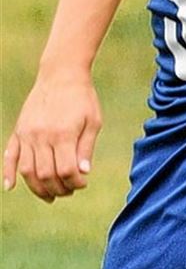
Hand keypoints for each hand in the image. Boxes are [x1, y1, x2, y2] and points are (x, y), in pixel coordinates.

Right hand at [3, 69, 101, 201]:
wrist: (61, 73)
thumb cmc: (82, 96)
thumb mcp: (93, 120)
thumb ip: (86, 148)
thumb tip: (83, 173)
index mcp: (63, 133)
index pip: (66, 170)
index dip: (75, 182)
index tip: (82, 183)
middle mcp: (42, 136)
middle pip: (46, 175)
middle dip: (58, 188)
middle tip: (68, 190)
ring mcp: (27, 134)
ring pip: (27, 171)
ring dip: (37, 188)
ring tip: (50, 195)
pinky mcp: (19, 131)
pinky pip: (9, 156)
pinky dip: (7, 173)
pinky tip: (10, 187)